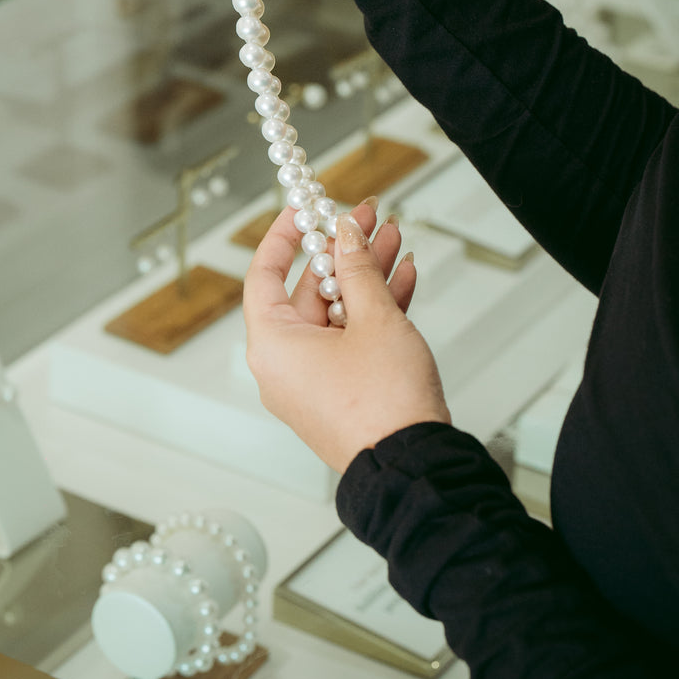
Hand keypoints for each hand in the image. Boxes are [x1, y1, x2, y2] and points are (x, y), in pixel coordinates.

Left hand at [243, 202, 450, 472]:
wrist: (414, 467)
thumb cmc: (384, 406)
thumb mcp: (374, 319)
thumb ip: (357, 268)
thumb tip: (346, 233)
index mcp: (273, 345)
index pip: (264, 273)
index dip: (284, 235)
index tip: (305, 210)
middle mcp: (285, 364)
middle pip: (307, 289)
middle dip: (343, 252)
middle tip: (366, 219)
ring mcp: (313, 380)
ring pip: (336, 312)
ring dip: (365, 275)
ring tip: (392, 239)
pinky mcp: (341, 392)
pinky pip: (350, 339)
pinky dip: (373, 309)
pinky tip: (402, 278)